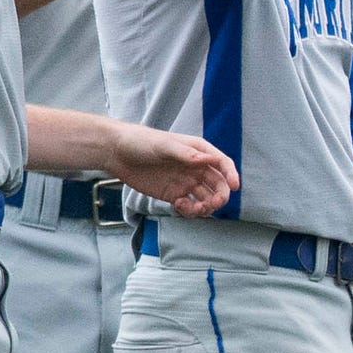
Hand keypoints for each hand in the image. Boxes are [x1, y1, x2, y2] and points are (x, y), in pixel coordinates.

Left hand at [109, 122, 237, 215]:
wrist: (117, 153)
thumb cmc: (141, 142)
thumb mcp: (164, 146)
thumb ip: (186, 154)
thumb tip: (210, 160)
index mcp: (198, 151)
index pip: (222, 163)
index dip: (231, 175)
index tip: (235, 187)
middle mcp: (196, 167)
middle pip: (218, 185)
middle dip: (219, 196)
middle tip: (211, 204)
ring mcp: (186, 182)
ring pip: (206, 198)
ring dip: (205, 206)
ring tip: (190, 207)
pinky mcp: (174, 195)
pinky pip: (190, 206)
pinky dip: (190, 210)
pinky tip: (179, 205)